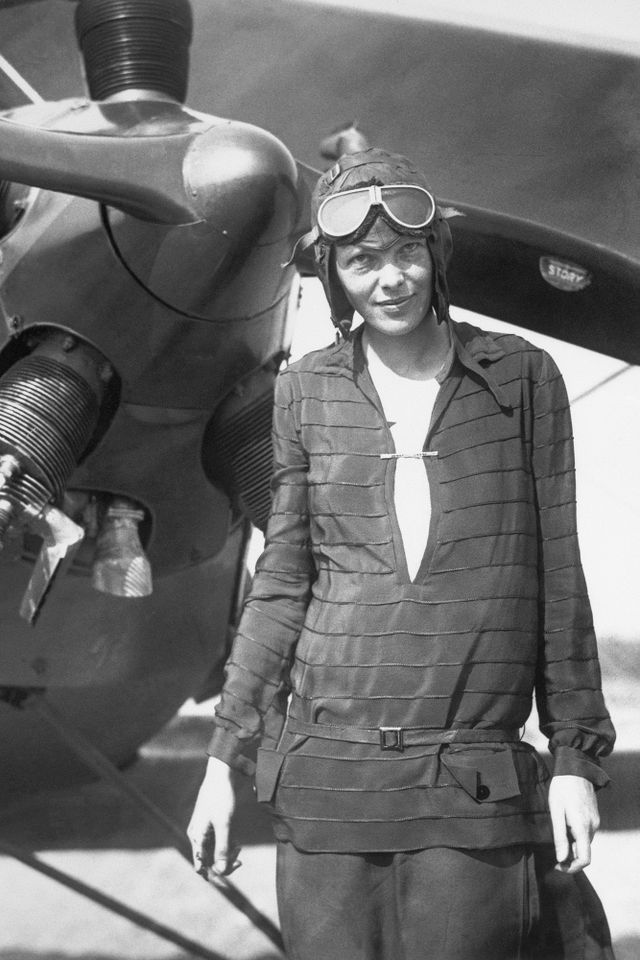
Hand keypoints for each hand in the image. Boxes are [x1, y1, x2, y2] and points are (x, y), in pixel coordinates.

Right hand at [187, 756, 240, 878]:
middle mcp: (198, 836)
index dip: (214, 875)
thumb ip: (222, 848)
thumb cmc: (221, 797)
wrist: (221, 774)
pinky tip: (237, 842)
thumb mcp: (224, 824)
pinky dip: (228, 845)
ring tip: (239, 848)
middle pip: (209, 861)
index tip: (229, 877)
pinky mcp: (212, 825)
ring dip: (228, 854)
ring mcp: (205, 831)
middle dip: (225, 863)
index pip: (201, 867)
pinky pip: (219, 842)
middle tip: (240, 860)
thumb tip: (221, 871)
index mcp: (196, 837)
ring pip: (215, 852)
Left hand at [548, 774, 599, 873]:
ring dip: (573, 844)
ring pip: (585, 842)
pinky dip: (576, 835)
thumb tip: (561, 859)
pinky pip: (586, 832)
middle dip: (570, 856)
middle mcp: (593, 826)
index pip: (585, 859)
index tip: (558, 866)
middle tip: (553, 852)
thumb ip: (560, 836)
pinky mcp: (594, 815)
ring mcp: (595, 820)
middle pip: (584, 852)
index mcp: (583, 827)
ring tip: (557, 833)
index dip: (572, 867)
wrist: (575, 768)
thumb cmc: (562, 789)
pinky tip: (565, 824)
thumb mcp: (556, 811)